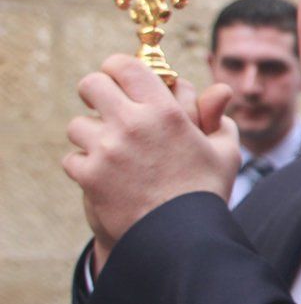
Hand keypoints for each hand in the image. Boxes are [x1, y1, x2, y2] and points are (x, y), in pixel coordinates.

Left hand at [62, 55, 238, 272]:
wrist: (182, 237)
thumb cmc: (207, 191)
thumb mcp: (224, 150)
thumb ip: (219, 116)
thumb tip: (221, 90)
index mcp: (164, 110)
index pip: (125, 65)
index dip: (118, 68)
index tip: (120, 78)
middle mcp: (131, 123)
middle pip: (91, 85)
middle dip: (95, 92)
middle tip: (103, 105)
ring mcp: (106, 150)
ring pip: (77, 125)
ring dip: (90, 134)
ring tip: (108, 149)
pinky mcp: (89, 176)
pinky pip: (72, 159)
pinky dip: (84, 166)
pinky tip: (104, 175)